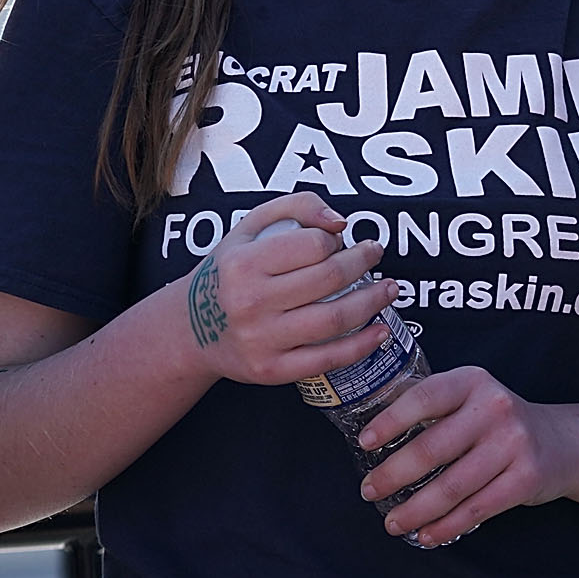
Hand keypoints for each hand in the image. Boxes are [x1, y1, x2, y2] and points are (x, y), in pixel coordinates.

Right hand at [178, 192, 395, 387]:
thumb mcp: (250, 228)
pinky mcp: (272, 369)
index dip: (337, 241)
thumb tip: (340, 222)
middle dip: (364, 263)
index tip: (344, 241)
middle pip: (330, 279)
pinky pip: (328, 358)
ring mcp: (262, 339)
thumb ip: (296, 207)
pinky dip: (362, 345)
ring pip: (336, 318)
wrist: (189, 329)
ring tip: (389, 289)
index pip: (314, 245)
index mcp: (244, 264)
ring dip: (374, 301)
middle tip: (375, 255)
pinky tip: (381, 330)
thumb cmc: (229, 272)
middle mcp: (251, 302)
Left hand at [355, 367, 578, 548]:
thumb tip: (370, 434)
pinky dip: (446, 526)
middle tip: (369, 491)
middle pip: (432, 448)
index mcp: (473, 382)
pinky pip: (476, 510)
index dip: (390, 421)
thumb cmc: (498, 423)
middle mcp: (496, 408)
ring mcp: (515, 444)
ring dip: (415, 511)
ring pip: (452, 487)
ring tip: (393, 522)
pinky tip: (426, 534)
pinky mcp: (527, 478)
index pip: (425, 397)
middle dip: (392, 476)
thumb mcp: (469, 398)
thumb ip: (430, 406)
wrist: (561, 442)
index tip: (364, 443)